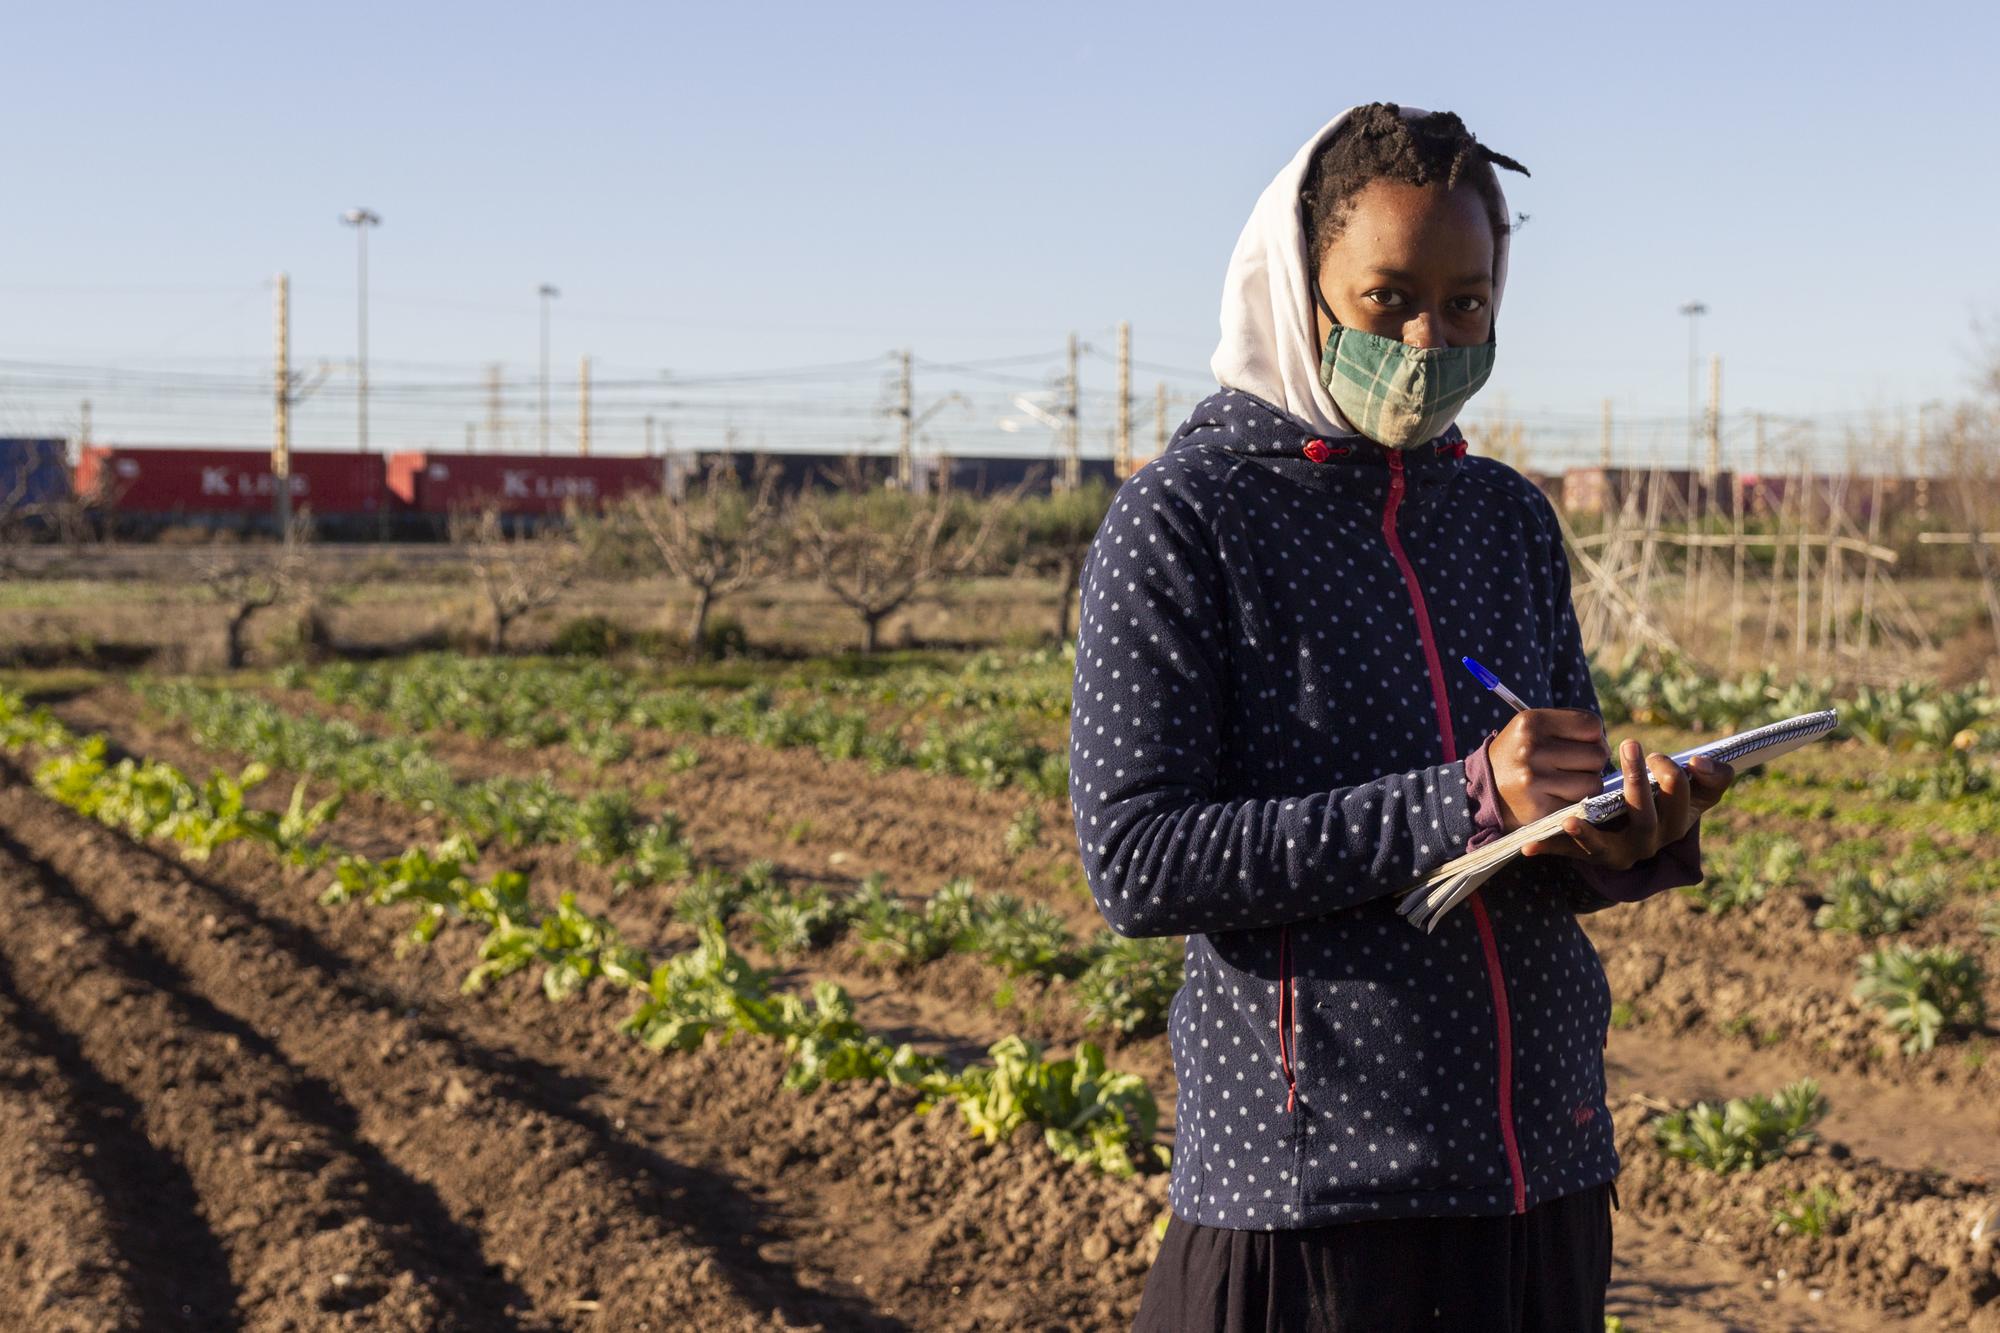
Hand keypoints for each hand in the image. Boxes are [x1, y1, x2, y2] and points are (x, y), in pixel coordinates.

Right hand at [1490, 708, 1615, 828]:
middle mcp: (1531, 748)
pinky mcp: (1538, 808)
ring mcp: (1534, 780)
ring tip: (1566, 783)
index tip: (1582, 745)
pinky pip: (1580, 806)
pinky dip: (1576, 804)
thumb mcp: (1533, 729)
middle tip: (1575, 767)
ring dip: (1586, 786)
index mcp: (1531, 722)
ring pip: (1593, 783)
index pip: (1592, 725)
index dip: (1594, 737)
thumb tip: (1606, 742)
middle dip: (1592, 763)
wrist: (1484, 789)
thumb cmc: (1519, 755)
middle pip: (1597, 755)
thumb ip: (1569, 725)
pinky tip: (1559, 798)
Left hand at [1520, 738, 1735, 869]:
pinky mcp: (1587, 854)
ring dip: (1591, 830)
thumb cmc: (1653, 797)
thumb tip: (1704, 761)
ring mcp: (1618, 852)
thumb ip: (1707, 775)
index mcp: (1678, 820)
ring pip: (1609, 845)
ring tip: (1578, 810)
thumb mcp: (1682, 785)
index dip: (1693, 782)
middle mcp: (1651, 842)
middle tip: (1634, 746)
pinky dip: (1549, 848)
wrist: (1618, 826)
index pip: (1693, 803)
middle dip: (1642, 782)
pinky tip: (1528, 845)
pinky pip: (1568, 854)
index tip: (1692, 757)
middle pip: (1650, 819)